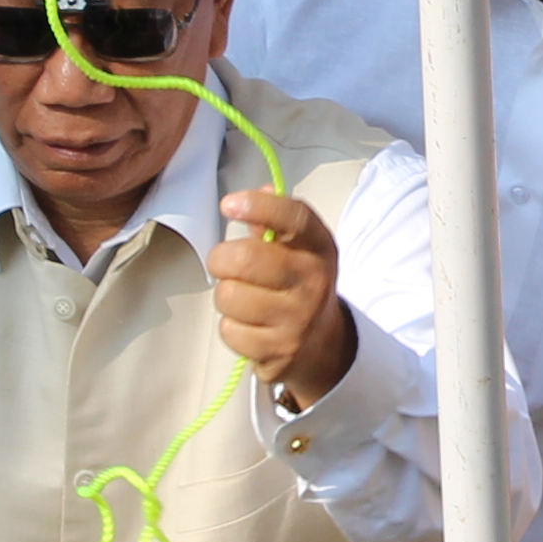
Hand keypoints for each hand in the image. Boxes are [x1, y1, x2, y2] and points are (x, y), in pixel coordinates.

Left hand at [208, 191, 355, 407]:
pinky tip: (249, 326)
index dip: (259, 206)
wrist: (322, 345)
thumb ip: (274, 223)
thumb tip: (260, 190)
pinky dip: (231, 327)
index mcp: (318, 247)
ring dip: (226, 297)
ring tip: (242, 300)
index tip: (228, 205)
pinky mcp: (280, 351)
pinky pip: (230, 330)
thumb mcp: (296, 251)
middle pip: (245, 259)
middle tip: (223, 263)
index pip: (294, 218)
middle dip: (220, 259)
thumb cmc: (298, 285)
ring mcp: (298, 318)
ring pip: (229, 296)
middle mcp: (313, 281)